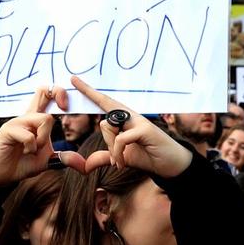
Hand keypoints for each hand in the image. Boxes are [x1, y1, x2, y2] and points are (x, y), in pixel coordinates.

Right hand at [0, 86, 68, 188]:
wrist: (1, 176)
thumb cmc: (21, 163)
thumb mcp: (48, 161)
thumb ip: (64, 158)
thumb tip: (84, 165)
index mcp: (36, 120)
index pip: (47, 96)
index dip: (60, 93)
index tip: (67, 106)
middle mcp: (27, 117)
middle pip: (43, 91)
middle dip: (58, 93)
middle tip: (65, 107)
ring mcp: (16, 122)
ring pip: (43, 119)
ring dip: (43, 138)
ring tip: (34, 150)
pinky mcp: (7, 131)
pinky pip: (28, 135)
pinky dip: (32, 147)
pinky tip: (25, 153)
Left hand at [69, 78, 195, 177]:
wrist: (170, 166)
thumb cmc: (147, 156)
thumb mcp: (121, 158)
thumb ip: (105, 157)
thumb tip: (86, 165)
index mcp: (124, 119)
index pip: (103, 101)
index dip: (88, 91)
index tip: (73, 79)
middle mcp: (130, 115)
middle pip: (104, 122)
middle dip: (107, 143)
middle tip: (116, 160)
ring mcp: (138, 120)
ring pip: (109, 129)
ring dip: (113, 150)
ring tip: (122, 161)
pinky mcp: (145, 129)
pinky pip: (120, 139)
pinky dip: (118, 154)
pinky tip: (122, 163)